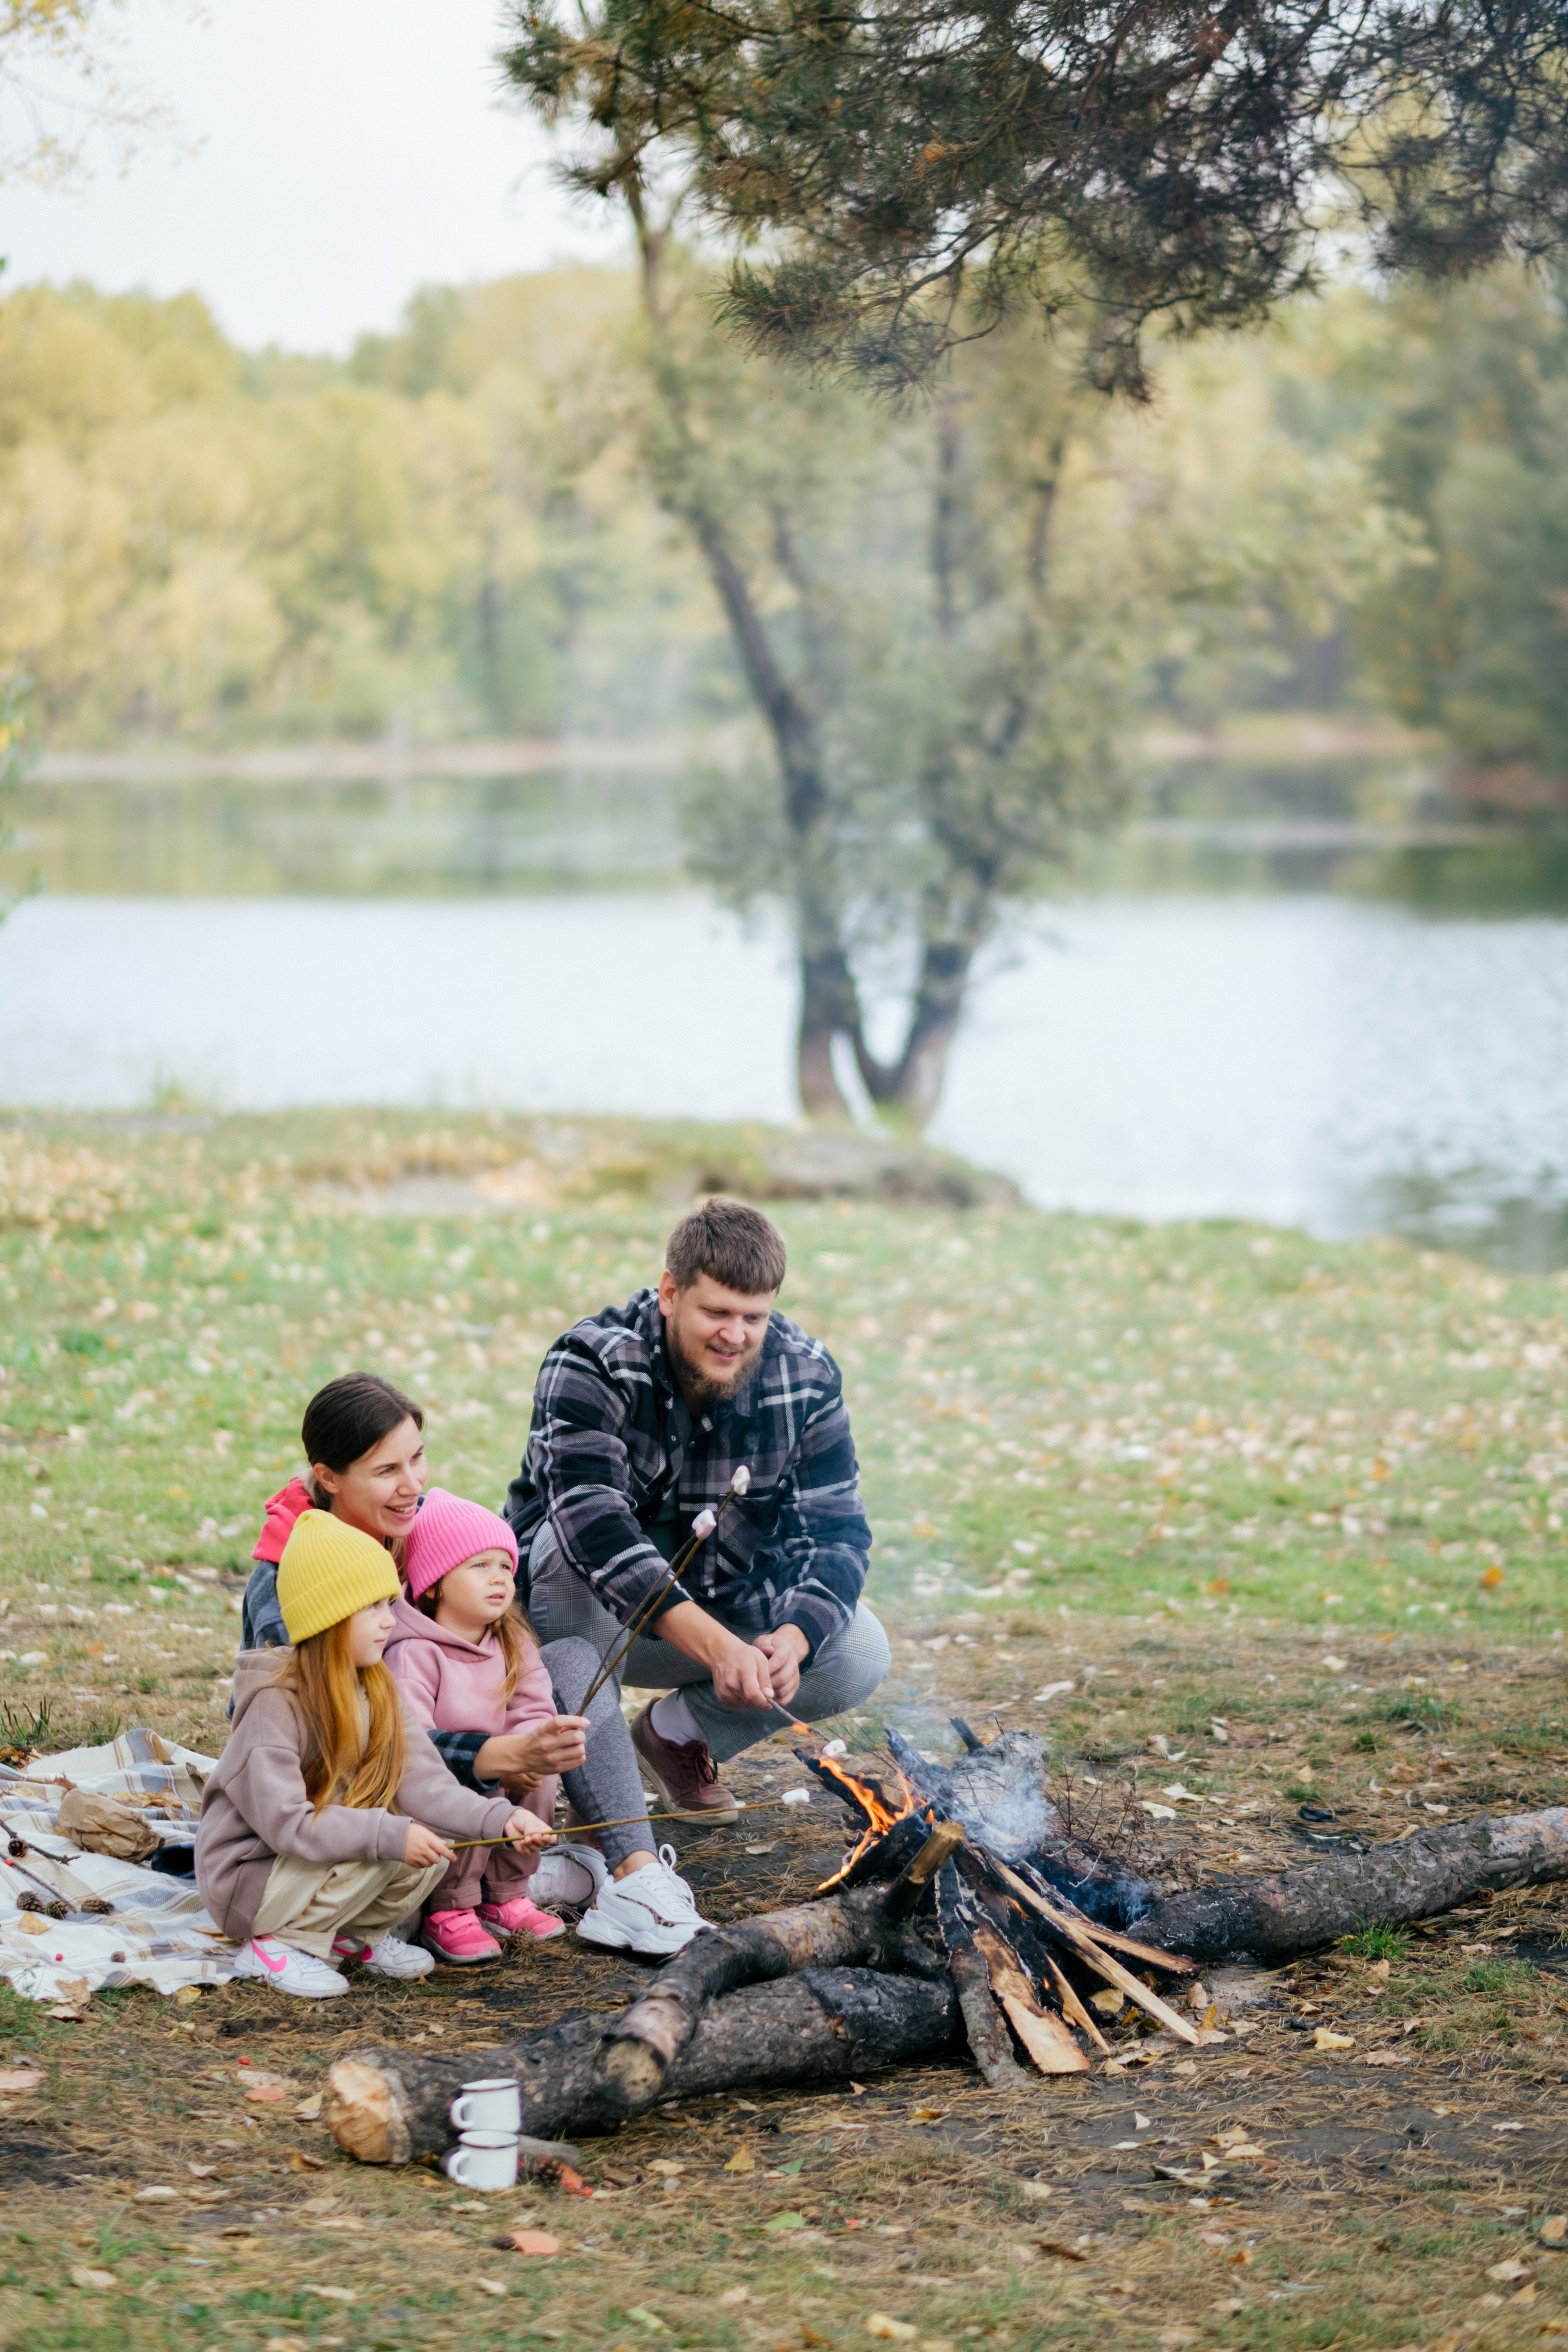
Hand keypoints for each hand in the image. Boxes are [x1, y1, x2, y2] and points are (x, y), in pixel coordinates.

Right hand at [403, 1820, 453, 1868]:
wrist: (395, 1836)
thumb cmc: (411, 1831)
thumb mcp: (424, 1831)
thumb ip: (435, 1838)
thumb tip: (445, 1845)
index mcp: (427, 1840)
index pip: (441, 1849)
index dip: (449, 1855)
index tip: (454, 1858)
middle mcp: (422, 1849)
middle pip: (436, 1859)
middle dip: (436, 1857)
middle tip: (433, 1852)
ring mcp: (416, 1857)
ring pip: (429, 1864)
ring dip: (430, 1861)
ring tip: (425, 1854)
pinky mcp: (410, 1862)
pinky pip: (421, 1867)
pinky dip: (422, 1863)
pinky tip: (419, 1857)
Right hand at [473, 1717, 589, 1782]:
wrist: (521, 1755)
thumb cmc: (537, 1738)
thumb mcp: (545, 1727)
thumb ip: (562, 1725)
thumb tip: (582, 1725)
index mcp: (544, 1730)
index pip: (561, 1722)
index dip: (577, 1720)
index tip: (585, 1723)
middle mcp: (548, 1744)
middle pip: (576, 1737)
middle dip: (581, 1735)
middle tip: (577, 1736)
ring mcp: (552, 1758)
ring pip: (580, 1750)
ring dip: (581, 1746)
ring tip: (575, 1746)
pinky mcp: (557, 1768)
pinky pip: (578, 1761)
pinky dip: (580, 1755)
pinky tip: (573, 1753)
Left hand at [501, 1806, 553, 1850]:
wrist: (512, 1820)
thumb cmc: (524, 1819)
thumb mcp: (530, 1821)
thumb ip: (533, 1830)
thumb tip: (534, 1837)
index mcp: (545, 1832)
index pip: (552, 1839)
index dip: (550, 1840)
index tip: (545, 1837)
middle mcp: (540, 1840)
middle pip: (543, 1845)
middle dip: (538, 1841)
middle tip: (533, 1836)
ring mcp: (533, 1845)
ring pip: (535, 1849)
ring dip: (530, 1844)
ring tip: (525, 1838)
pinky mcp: (524, 1849)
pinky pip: (527, 1852)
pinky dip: (524, 1848)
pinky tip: (521, 1841)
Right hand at [709, 1632, 779, 1712]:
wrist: (722, 1653)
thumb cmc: (744, 1655)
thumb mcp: (760, 1660)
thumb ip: (765, 1679)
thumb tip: (770, 1696)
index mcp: (743, 1671)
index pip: (753, 1694)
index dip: (764, 1700)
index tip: (771, 1699)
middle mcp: (731, 1683)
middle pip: (750, 1701)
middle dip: (760, 1700)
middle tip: (764, 1691)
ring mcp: (724, 1691)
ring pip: (745, 1705)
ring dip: (752, 1701)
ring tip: (753, 1687)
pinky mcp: (722, 1697)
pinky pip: (738, 1705)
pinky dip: (744, 1701)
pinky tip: (745, 1689)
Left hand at [753, 1625, 808, 1705]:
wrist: (780, 1652)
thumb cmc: (767, 1647)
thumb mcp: (764, 1641)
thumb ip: (763, 1645)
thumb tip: (768, 1650)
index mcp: (786, 1649)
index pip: (779, 1660)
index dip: (767, 1669)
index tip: (754, 1674)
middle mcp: (794, 1663)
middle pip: (782, 1677)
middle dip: (767, 1684)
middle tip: (754, 1687)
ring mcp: (795, 1676)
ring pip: (784, 1689)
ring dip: (770, 1693)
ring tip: (758, 1693)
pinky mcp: (794, 1687)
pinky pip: (787, 1698)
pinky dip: (775, 1701)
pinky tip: (765, 1698)